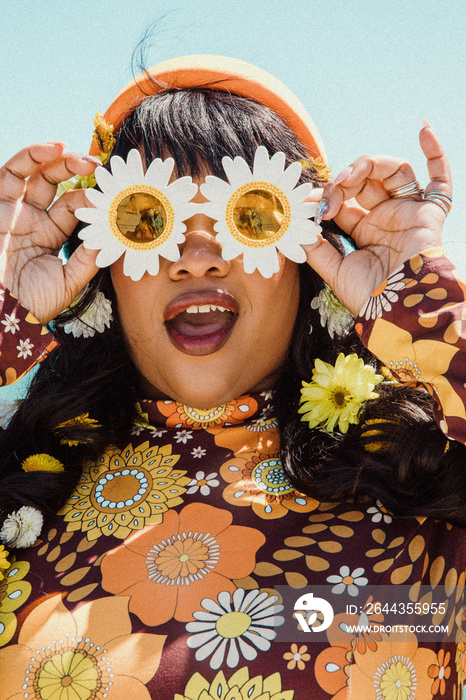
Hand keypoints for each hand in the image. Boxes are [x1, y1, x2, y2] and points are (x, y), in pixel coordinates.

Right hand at [0, 143, 99, 324]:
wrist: (6, 315)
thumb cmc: (33, 304)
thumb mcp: (69, 281)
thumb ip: (89, 257)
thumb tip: (112, 232)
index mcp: (49, 235)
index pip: (73, 206)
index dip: (93, 198)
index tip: (114, 195)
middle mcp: (32, 219)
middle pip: (55, 184)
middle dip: (78, 171)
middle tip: (101, 168)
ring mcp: (14, 211)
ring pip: (34, 173)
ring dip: (57, 158)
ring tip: (82, 156)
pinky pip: (11, 174)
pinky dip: (31, 157)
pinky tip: (54, 149)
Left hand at [304, 123, 450, 315]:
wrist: (401, 311)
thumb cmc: (370, 297)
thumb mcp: (334, 270)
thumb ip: (315, 247)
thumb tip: (295, 222)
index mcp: (361, 231)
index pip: (340, 201)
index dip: (322, 196)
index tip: (304, 203)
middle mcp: (385, 218)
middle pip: (363, 181)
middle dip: (341, 182)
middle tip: (329, 194)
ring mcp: (408, 212)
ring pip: (391, 171)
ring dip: (367, 165)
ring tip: (348, 176)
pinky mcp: (430, 212)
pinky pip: (440, 178)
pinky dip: (435, 151)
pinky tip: (424, 128)